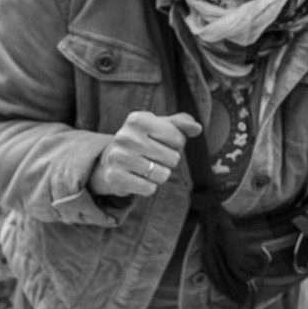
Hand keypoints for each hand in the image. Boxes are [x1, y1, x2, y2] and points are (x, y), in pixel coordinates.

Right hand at [87, 111, 202, 197]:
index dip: (176, 144)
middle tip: (153, 156)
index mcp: (138, 120)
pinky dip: (149, 186)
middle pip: (173, 158)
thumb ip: (181, 124)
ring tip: (146, 167)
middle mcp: (126, 136)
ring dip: (159, 174)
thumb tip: (197, 128)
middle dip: (168, 160)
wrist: (110, 159)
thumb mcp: (159, 126)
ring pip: (163, 175)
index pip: (178, 138)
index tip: (161, 142)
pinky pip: (149, 188)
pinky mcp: (115, 177)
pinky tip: (138, 177)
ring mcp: (119, 157)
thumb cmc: (142, 140)